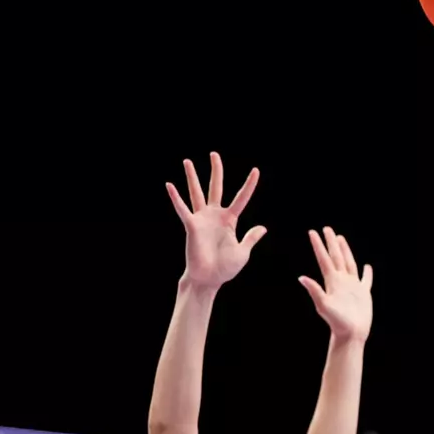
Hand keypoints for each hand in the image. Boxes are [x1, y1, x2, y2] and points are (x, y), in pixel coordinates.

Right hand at [165, 152, 265, 289]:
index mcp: (230, 220)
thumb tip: (263, 228)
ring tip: (188, 161)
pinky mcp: (192, 226)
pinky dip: (176, 198)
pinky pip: (183, 209)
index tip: (256, 170)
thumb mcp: (243, 252)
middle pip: (216, 187)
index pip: (241, 198)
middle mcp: (215, 215)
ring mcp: (202, 219)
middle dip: (216, 170)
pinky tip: (169, 185)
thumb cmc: (225, 268)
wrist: (209, 279)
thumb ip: (251, 238)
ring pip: (197, 193)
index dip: (249, 185)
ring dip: (192, 177)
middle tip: (214, 153)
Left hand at [301, 227, 373, 342]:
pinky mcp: (363, 294)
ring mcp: (352, 287)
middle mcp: (341, 281)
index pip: (324, 259)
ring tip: (341, 239)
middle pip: (336, 257)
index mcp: (332, 282)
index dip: (318, 246)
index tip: (312, 232)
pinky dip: (366, 273)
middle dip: (331, 243)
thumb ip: (314, 291)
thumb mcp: (324, 305)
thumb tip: (302, 278)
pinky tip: (367, 267)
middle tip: (327, 228)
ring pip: (349, 263)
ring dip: (345, 251)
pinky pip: (365, 280)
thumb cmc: (337, 322)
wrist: (350, 334)